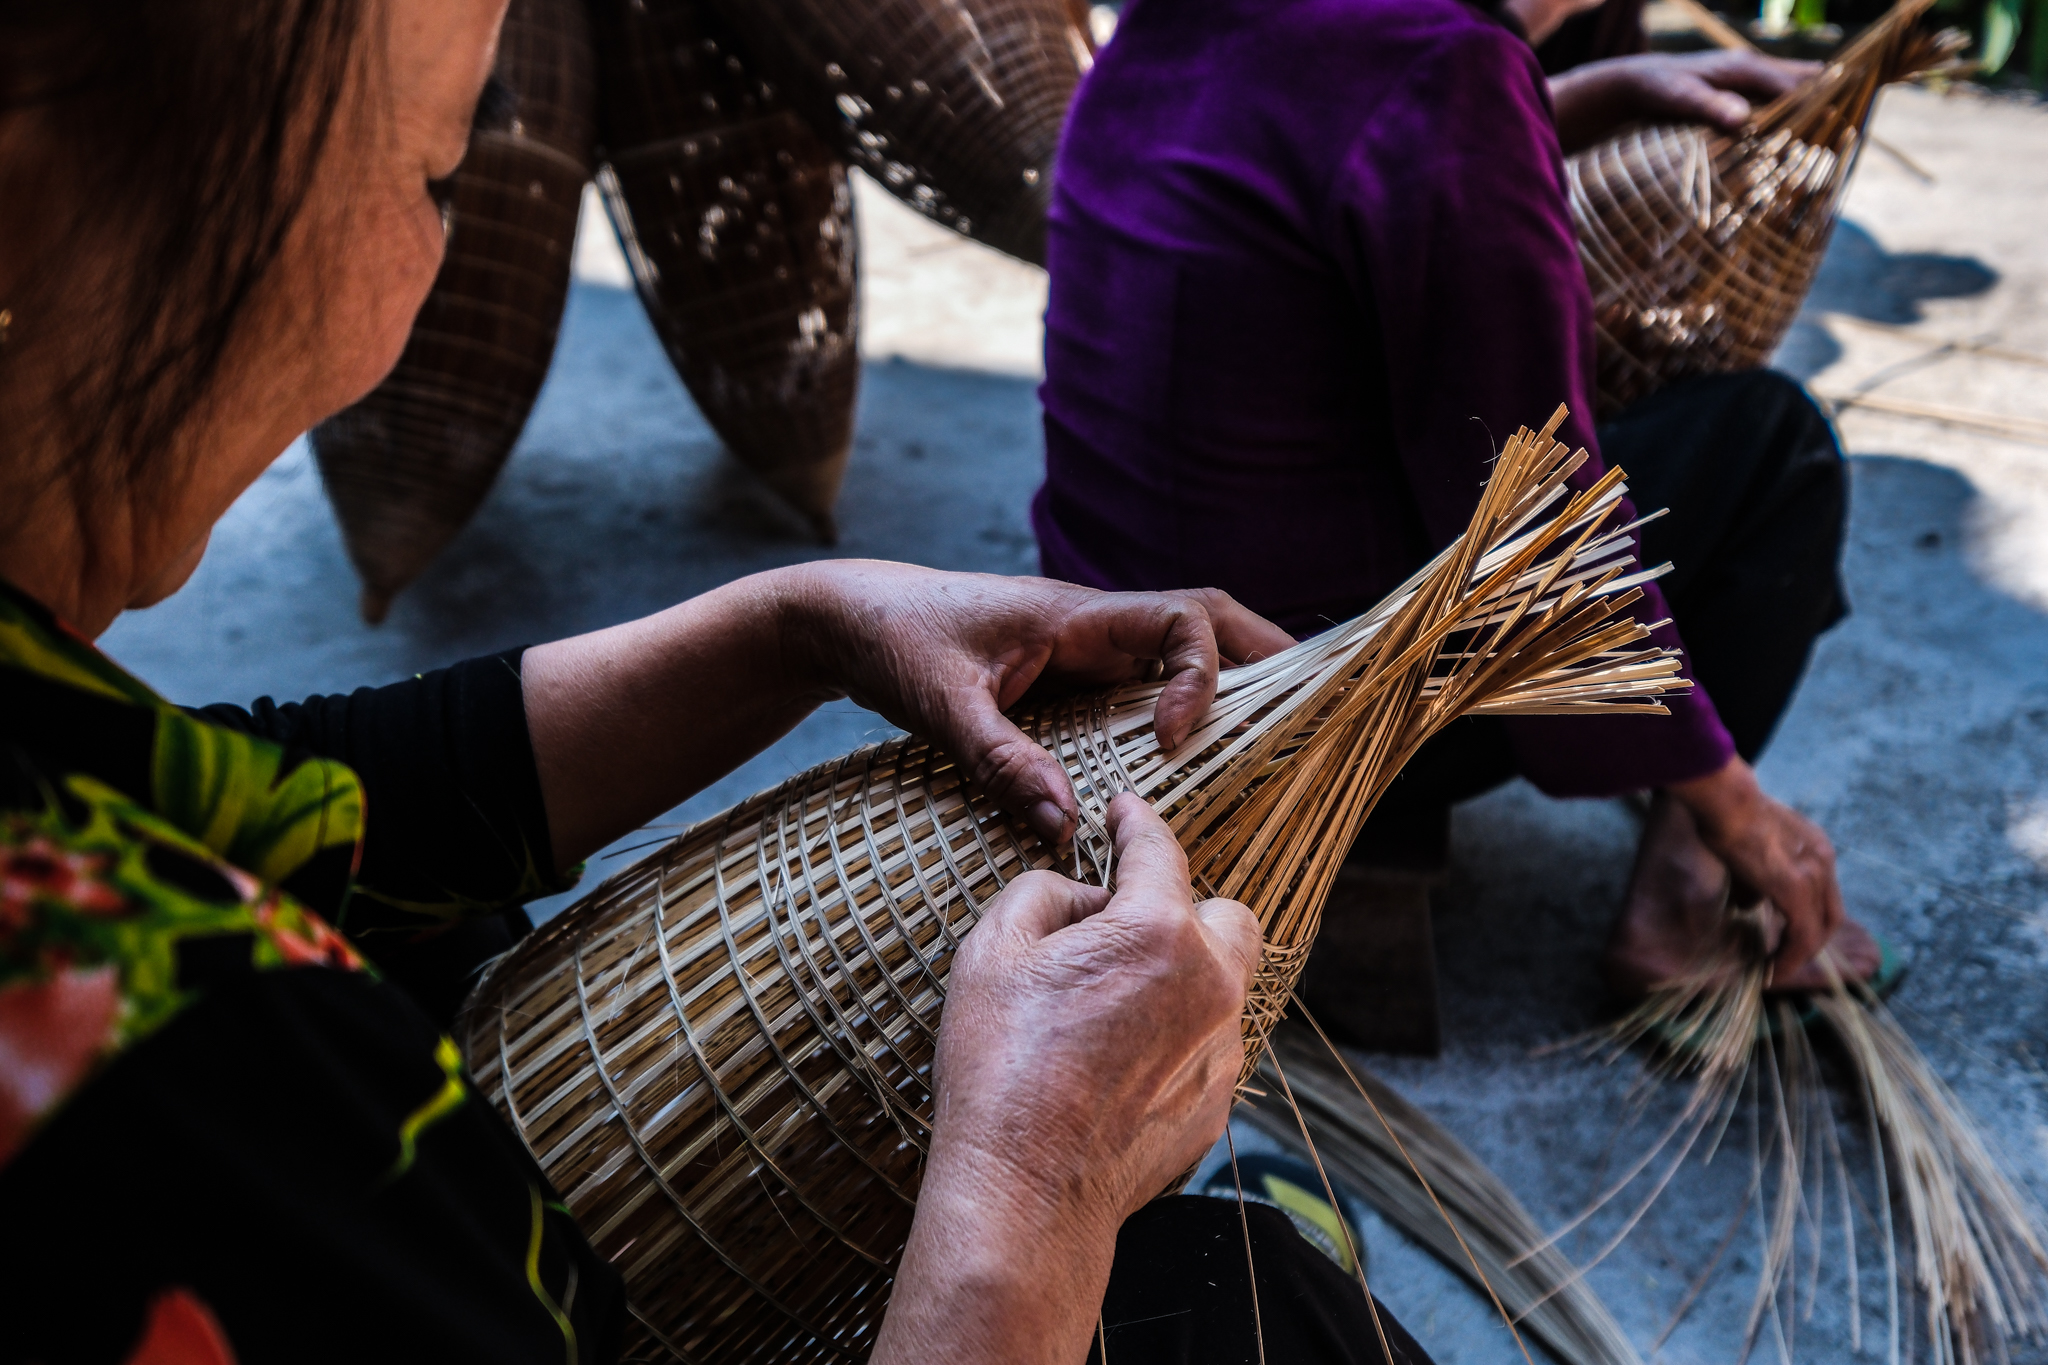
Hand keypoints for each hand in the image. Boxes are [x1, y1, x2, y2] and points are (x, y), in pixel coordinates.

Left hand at [522, 563, 1292, 868]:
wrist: (843, 620)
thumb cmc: (890, 644)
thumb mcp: (941, 707)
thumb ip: (1001, 761)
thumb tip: (1067, 825)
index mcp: (1077, 615)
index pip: (1182, 621)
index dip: (1200, 679)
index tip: (1172, 742)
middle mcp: (1095, 626)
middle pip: (1211, 623)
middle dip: (1270, 663)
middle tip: (1319, 719)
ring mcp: (1087, 651)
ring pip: (1187, 652)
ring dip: (1236, 688)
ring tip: (1290, 745)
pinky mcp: (1071, 679)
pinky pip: (1149, 687)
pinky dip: (1188, 712)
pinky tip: (1205, 769)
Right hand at [874, 795, 1261, 1364]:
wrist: (1026, 1193)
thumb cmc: (1001, 1069)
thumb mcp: (992, 952)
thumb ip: (1043, 894)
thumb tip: (1080, 897)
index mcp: (1157, 932)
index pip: (1159, 850)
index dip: (1136, 821)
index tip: (1123, 812)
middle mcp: (1210, 985)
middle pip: (1229, 916)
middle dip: (1185, 907)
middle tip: (1125, 924)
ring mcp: (1221, 1050)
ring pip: (1221, 986)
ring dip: (1180, 977)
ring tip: (1110, 1003)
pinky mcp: (1216, 1104)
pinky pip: (1207, 1046)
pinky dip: (1174, 1037)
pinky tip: (1116, 1060)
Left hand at [1549, 51, 1819, 154]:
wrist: (1630, 85)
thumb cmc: (1652, 89)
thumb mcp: (1676, 97)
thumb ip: (1707, 105)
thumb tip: (1742, 118)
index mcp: (1745, 67)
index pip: (1798, 85)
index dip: (1821, 106)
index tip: (1840, 133)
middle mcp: (1753, 71)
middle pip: (1806, 86)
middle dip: (1827, 109)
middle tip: (1849, 141)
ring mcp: (1748, 84)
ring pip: (1794, 97)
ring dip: (1810, 119)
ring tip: (1832, 152)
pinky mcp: (1740, 99)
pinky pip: (1777, 107)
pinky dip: (1789, 125)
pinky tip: (1796, 151)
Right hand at [1667, 756, 1846, 983]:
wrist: (1726, 798)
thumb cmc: (1727, 812)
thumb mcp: (1748, 847)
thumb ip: (1754, 879)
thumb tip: (1748, 903)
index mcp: (1815, 847)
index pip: (1822, 895)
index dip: (1806, 920)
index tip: (1784, 937)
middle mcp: (1823, 861)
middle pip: (1830, 916)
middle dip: (1809, 943)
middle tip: (1784, 959)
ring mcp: (1814, 875)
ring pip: (1818, 930)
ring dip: (1797, 955)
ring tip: (1774, 969)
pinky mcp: (1796, 890)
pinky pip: (1802, 936)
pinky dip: (1790, 957)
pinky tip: (1771, 969)